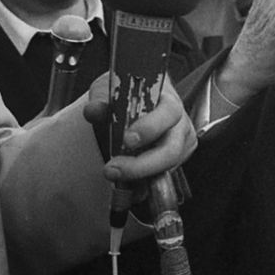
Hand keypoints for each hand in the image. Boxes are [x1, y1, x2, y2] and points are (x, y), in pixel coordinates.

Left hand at [82, 72, 196, 186]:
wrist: (136, 99)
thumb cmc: (128, 93)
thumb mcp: (112, 89)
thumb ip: (102, 99)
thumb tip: (93, 110)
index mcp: (169, 100)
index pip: (168, 113)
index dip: (150, 128)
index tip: (127, 139)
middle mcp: (180, 123)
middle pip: (171, 150)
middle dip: (141, 165)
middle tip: (113, 169)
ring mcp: (180, 144)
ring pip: (166, 168)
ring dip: (139, 177)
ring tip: (114, 175)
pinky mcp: (175, 161)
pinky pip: (161, 177)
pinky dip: (142, 184)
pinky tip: (126, 185)